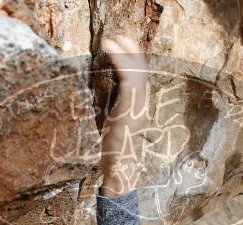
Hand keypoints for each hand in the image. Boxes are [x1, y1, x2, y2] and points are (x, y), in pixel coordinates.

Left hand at [99, 36, 149, 196]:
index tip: (124, 46)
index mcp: (137, 108)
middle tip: (120, 37)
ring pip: (138, 73)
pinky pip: (129, 80)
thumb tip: (99, 102)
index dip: (135, 61)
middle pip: (143, 72)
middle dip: (133, 52)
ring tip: (110, 41)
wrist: (118, 170)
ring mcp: (138, 108)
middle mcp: (142, 106)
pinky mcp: (131, 110)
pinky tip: (109, 52)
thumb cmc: (112, 151)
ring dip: (124, 54)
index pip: (141, 79)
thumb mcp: (111, 125)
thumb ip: (111, 111)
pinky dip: (120, 62)